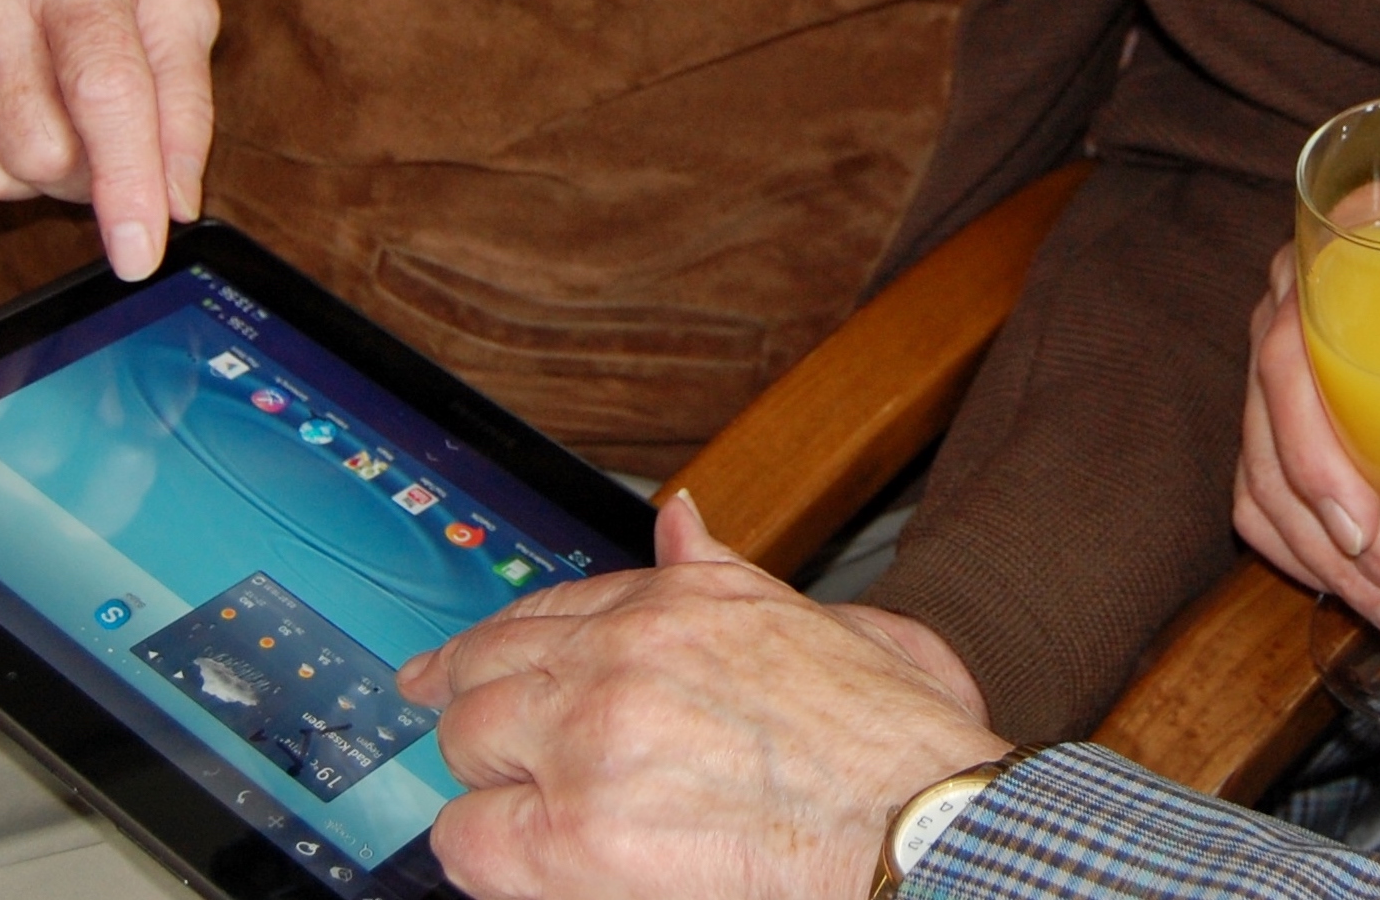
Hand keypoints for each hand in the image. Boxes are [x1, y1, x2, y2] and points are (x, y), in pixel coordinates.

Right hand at [0, 0, 220, 279]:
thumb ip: (187, 107)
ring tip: (57, 126)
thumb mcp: (182, 9)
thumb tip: (175, 204)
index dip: (125, 183)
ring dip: (33, 181)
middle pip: (36, 148)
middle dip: (86, 177)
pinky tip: (7, 123)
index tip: (140, 254)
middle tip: (107, 143)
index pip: (101, 91)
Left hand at [396, 492, 1010, 899]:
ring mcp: (589, 740)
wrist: (922, 823)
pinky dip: (487, 854)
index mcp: (674, 601)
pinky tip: (520, 862)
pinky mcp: (575, 835)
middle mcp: (620, 655)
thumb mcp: (816, 618)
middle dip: (479, 710)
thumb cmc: (892, 740)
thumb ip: (726, 568)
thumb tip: (682, 517)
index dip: (494, 644)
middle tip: (460, 736)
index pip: (544, 608)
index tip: (456, 667)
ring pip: (466, 746)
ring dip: (488, 782)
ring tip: (517, 815)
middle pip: (484, 668)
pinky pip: (470, 840)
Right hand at [1232, 182, 1379, 649]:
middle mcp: (1280, 313)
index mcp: (1327, 267)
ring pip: (1263, 484)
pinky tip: (1357, 590)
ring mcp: (1270, 364)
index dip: (1317, 462)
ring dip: (1328, 570)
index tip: (1370, 532)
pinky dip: (1301, 553)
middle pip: (1275, 446)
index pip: (1287, 370)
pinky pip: (1262, 492)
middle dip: (1347, 551)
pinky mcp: (1281, 409)